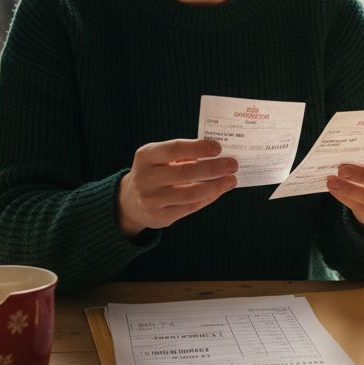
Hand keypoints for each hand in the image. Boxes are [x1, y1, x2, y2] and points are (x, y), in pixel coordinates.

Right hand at [117, 139, 237, 237]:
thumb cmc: (155, 172)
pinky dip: (209, 197)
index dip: (198, 148)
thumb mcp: (160, 157)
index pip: (174, 149)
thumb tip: (219, 154)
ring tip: (231, 179)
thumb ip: (184, 154)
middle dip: (213, 168)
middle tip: (233, 164)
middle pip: (185, 173)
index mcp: (146, 156)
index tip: (218, 147)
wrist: (131, 201)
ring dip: (216, 186)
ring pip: (191, 193)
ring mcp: (151, 200)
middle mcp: (145, 178)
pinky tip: (219, 190)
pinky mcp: (160, 217)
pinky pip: (190, 207)